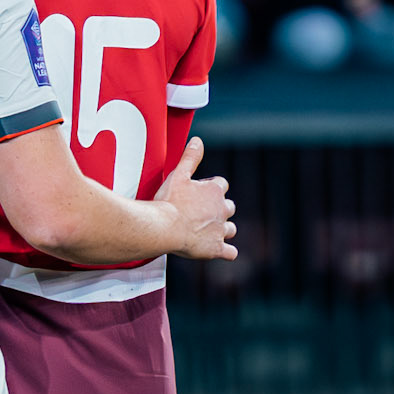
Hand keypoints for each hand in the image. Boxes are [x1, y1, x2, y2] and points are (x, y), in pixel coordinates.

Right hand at [153, 138, 236, 260]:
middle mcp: (222, 210)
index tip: (197, 193)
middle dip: (220, 208)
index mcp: (214, 191)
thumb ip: (190, 157)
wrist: (163, 227)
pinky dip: (227, 252)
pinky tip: (222, 251)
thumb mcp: (178, 174)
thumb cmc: (168, 201)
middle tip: (202, 213)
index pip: (221, 185)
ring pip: (231, 229)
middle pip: (229, 207)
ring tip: (209, 231)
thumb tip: (198, 140)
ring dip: (224, 229)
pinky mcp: (216, 249)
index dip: (210, 188)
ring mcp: (220, 230)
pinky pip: (230, 252)